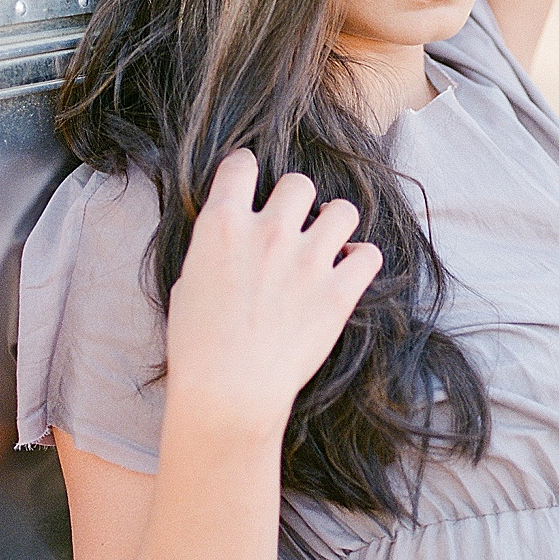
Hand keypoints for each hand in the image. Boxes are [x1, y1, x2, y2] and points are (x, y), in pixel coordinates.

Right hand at [165, 150, 382, 445]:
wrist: (227, 394)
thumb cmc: (197, 347)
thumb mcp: (188, 282)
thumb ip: (215, 249)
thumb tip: (232, 241)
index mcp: (222, 225)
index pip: (241, 165)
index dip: (246, 170)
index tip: (250, 183)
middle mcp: (267, 232)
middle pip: (299, 183)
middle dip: (297, 201)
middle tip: (292, 227)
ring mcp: (307, 261)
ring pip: (343, 210)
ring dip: (335, 225)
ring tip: (327, 246)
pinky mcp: (338, 293)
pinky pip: (370, 255)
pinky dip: (361, 262)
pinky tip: (347, 274)